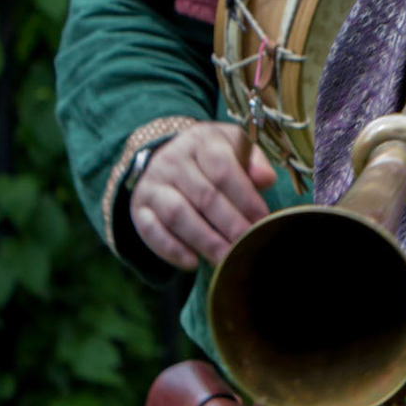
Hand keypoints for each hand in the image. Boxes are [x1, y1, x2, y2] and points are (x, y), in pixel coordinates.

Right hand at [129, 122, 276, 269]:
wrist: (164, 153)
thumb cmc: (211, 156)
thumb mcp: (234, 146)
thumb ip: (253, 161)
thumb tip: (266, 179)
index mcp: (202, 142)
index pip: (224, 170)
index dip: (245, 198)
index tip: (263, 220)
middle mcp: (173, 160)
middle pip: (204, 196)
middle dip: (229, 224)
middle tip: (247, 244)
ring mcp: (153, 184)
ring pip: (177, 214)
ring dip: (204, 240)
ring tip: (225, 259)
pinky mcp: (138, 207)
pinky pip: (151, 231)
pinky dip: (171, 249)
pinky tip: (192, 263)